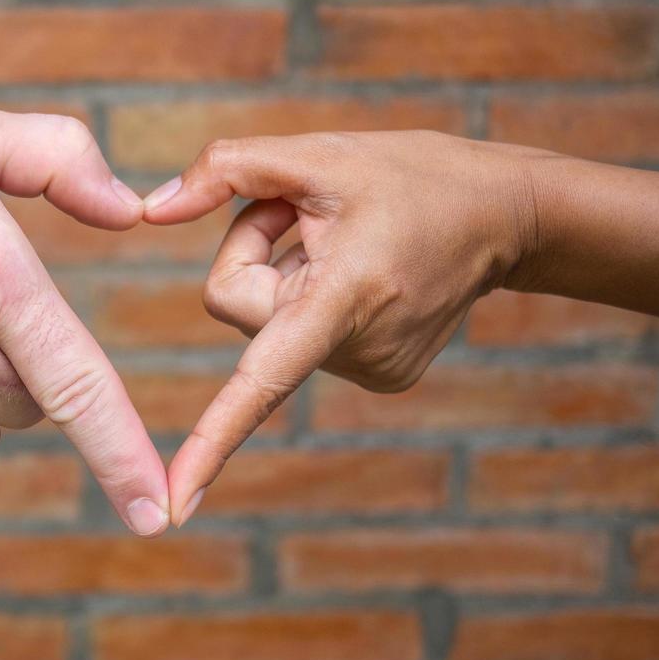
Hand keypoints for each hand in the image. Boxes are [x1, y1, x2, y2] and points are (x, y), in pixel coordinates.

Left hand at [143, 130, 540, 525]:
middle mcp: (358, 353)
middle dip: (255, 248)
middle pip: (237, 303)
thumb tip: (151, 211)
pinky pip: (300, 335)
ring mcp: (371, 372)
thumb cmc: (410, 175)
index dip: (213, 443)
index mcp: (343, 302)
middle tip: (311, 214)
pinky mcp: (379, 375)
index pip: (261, 381)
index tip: (176, 506)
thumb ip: (224, 170)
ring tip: (348, 241)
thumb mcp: (317, 152)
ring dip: (288, 270)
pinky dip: (311, 295)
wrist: (506, 214)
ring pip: (267, 320)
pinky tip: (361, 269)